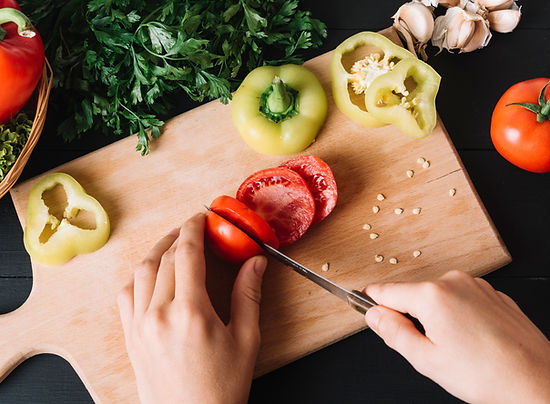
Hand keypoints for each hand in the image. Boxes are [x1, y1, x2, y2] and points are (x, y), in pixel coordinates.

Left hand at [117, 213, 267, 403]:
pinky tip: (150, 273)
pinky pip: (126, 294)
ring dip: (156, 250)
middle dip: (179, 236)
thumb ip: (249, 295)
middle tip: (194, 228)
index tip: (201, 217)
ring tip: (172, 243)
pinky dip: (138, 275)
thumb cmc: (221, 388)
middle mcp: (159, 314)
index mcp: (190, 312)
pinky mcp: (130, 337)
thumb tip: (255, 262)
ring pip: (141, 271)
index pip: (186, 254)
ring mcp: (139, 325)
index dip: (194, 228)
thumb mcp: (245, 340)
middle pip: (163, 258)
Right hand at [364, 270, 549, 403]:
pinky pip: (462, 300)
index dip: (371, 302)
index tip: (363, 306)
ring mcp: (476, 286)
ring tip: (455, 348)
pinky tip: (472, 341)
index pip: (386, 291)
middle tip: (426, 348)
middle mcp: (453, 282)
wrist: (538, 382)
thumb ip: (393, 333)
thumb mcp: (426, 360)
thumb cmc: (487, 375)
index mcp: (431, 295)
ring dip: (436, 317)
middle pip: (413, 294)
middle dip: (410, 316)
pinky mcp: (493, 294)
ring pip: (438, 298)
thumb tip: (374, 315)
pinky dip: (459, 316)